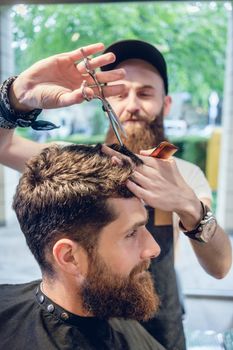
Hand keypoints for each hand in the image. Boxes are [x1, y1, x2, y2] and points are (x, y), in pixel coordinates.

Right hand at [9, 43, 124, 111]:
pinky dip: (89, 51)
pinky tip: (100, 47)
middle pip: (99, 78)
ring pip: (91, 65)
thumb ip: (74, 98)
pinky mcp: (65, 59)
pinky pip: (80, 54)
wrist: (29, 88)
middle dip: (110, 76)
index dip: (111, 90)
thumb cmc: (45, 98)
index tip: (123, 88)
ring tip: (113, 57)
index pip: (100, 92)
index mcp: (81, 93)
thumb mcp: (60, 100)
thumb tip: (88, 94)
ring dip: (102, 61)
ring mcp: (73, 70)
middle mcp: (79, 81)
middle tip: (123, 73)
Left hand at [102, 145, 201, 228]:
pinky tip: (121, 180)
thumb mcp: (169, 162)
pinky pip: (135, 190)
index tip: (108, 147)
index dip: (121, 152)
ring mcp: (150, 185)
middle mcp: (152, 173)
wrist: (183, 198)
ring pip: (132, 175)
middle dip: (116, 157)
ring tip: (109, 162)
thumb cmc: (174, 179)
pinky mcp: (150, 197)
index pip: (135, 156)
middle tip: (104, 150)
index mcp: (155, 164)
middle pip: (130, 164)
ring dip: (120, 169)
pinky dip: (128, 185)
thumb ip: (155, 153)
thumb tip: (140, 151)